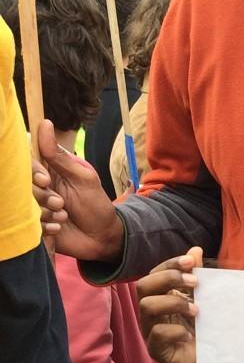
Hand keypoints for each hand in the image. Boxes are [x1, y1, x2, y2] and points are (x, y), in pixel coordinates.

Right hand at [32, 120, 124, 260]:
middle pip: (21, 183)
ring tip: (64, 215)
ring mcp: (35, 205)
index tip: (45, 180)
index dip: (32, 170)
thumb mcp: (83, 179)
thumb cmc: (96, 206)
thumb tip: (45, 124)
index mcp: (46, 170)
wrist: (103, 238)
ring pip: (24, 205)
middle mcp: (37, 186)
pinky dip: (47, 226)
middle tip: (61, 202)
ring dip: (47, 212)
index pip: (25, 160)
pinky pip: (30, 225)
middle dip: (42, 195)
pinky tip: (60, 227)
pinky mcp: (35, 225)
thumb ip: (61, 156)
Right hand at [138, 247, 202, 362]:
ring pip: (146, 306)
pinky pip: (156, 334)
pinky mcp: (156, 351)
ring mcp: (150, 331)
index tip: (191, 261)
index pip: (154, 274)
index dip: (170, 264)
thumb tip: (195, 250)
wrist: (217, 359)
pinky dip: (174, 330)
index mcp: (160, 297)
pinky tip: (189, 333)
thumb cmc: (206, 328)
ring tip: (196, 310)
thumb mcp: (204, 299)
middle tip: (195, 283)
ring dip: (173, 303)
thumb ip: (196, 276)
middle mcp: (151, 313)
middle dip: (169, 279)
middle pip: (143, 286)